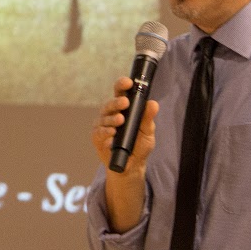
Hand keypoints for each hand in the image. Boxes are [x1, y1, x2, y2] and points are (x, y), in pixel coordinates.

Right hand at [90, 76, 158, 233]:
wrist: (132, 166)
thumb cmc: (139, 146)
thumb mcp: (148, 132)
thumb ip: (148, 118)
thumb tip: (153, 103)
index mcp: (123, 109)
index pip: (120, 93)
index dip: (122, 85)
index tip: (128, 83)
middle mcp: (110, 114)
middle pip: (110, 103)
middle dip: (116, 102)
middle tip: (125, 103)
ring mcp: (102, 125)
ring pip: (104, 117)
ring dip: (112, 118)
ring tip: (120, 121)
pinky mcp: (97, 137)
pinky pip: (99, 131)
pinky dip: (105, 131)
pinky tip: (112, 132)